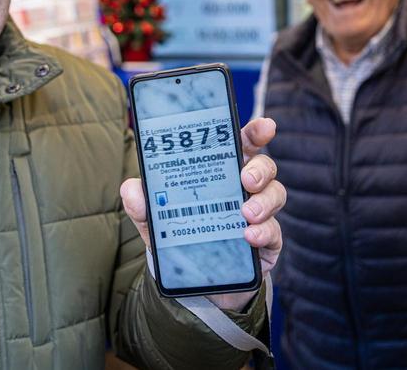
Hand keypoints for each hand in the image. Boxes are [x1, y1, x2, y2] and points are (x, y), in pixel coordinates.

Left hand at [120, 117, 283, 311]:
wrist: (194, 280)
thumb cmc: (180, 234)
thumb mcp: (155, 219)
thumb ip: (142, 203)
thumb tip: (130, 189)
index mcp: (221, 170)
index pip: (243, 144)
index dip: (256, 132)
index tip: (266, 126)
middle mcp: (244, 188)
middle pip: (265, 166)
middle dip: (260, 169)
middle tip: (246, 179)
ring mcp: (259, 213)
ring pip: (275, 195)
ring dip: (264, 201)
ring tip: (246, 214)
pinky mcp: (267, 241)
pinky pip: (274, 232)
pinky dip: (264, 232)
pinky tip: (249, 236)